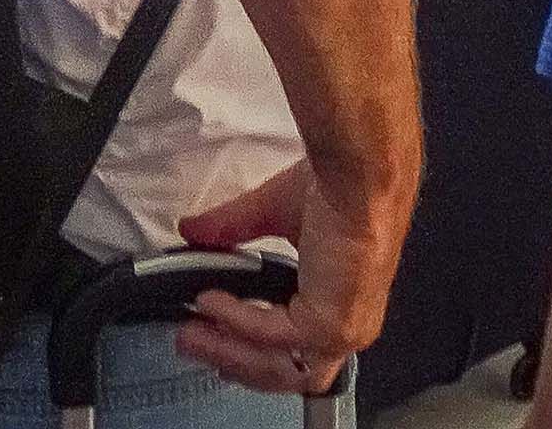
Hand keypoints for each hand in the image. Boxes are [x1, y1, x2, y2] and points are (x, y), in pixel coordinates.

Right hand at [176, 163, 375, 395]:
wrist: (361, 178)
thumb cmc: (342, 190)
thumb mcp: (275, 213)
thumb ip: (234, 228)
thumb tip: (195, 231)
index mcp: (340, 304)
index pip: (296, 352)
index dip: (251, 351)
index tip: (214, 335)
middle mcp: (345, 325)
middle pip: (284, 372)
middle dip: (231, 360)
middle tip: (190, 340)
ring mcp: (340, 332)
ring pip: (277, 367)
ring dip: (228, 351)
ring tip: (192, 331)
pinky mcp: (328, 327)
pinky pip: (270, 335)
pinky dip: (236, 321)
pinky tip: (212, 303)